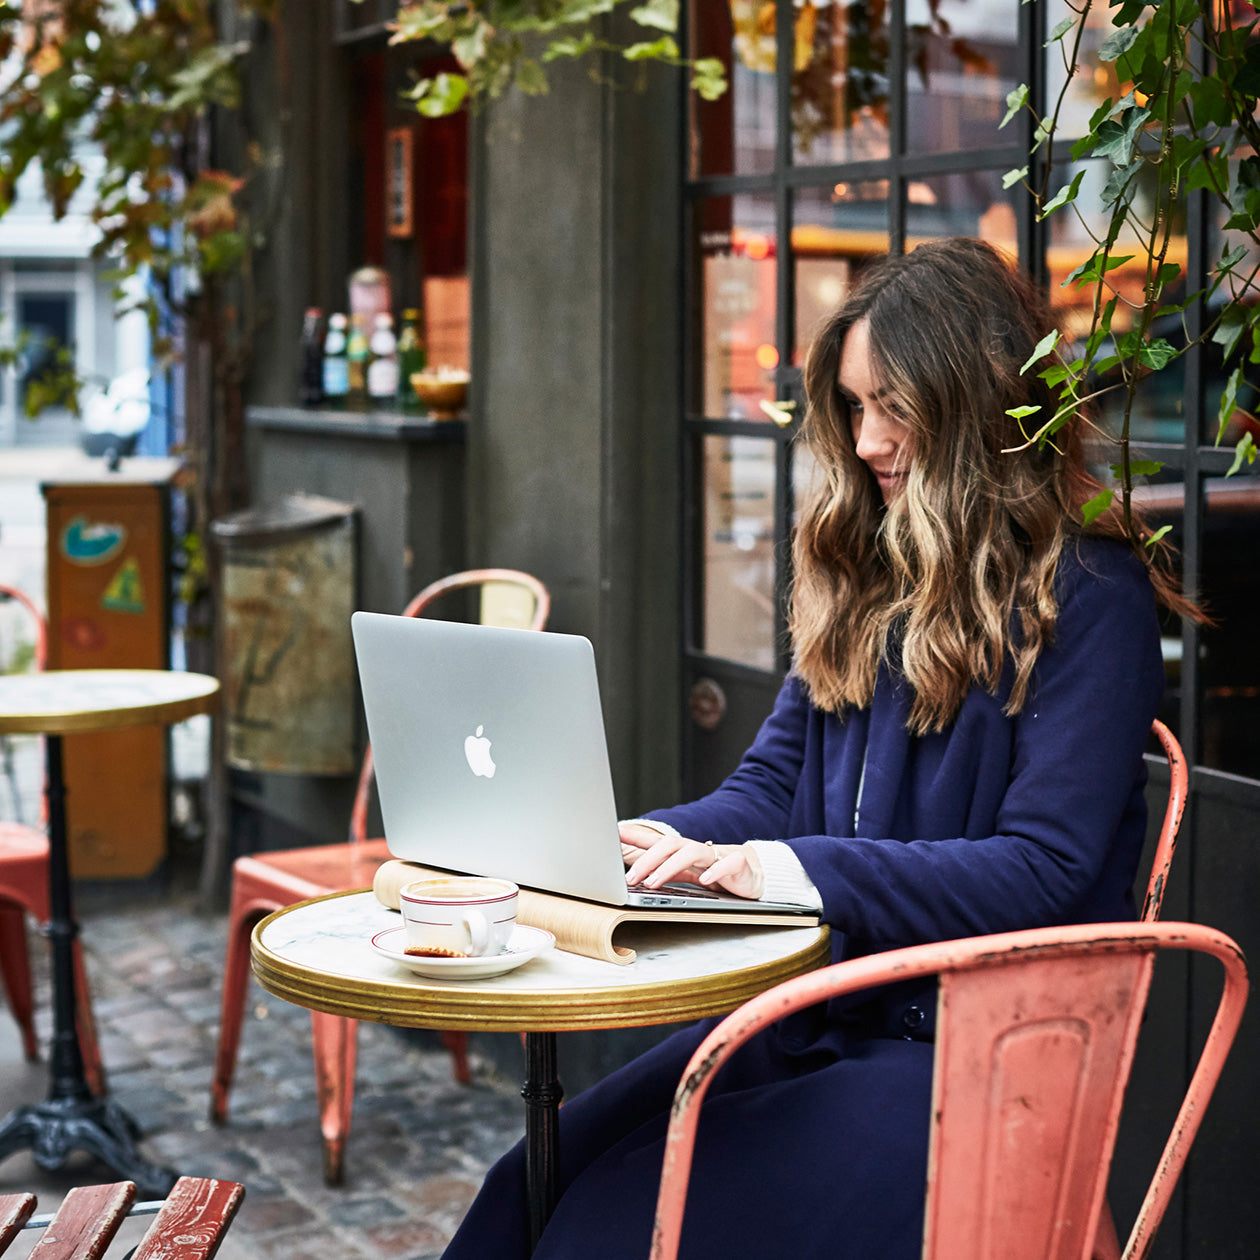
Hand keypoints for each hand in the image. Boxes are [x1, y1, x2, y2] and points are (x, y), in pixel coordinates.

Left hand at [619, 823, 764, 899]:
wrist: (753, 874)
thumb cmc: (714, 873)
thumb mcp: (686, 874)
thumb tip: (636, 876)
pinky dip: (714, 871)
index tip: (613, 832)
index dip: (634, 835)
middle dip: (647, 860)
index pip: (655, 840)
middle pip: (669, 845)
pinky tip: (704, 880)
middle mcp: (696, 850)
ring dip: (669, 867)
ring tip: (653, 883)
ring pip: (691, 852)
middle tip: (630, 878)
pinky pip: (726, 864)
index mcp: (683, 852)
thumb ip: (663, 871)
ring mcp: (716, 855)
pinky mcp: (737, 864)